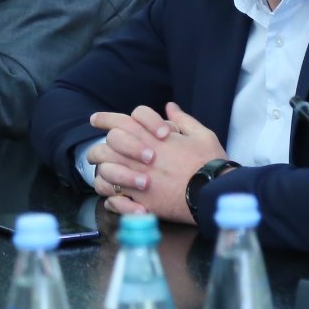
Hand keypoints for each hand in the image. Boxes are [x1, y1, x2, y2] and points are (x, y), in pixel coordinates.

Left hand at [88, 103, 225, 223]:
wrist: (212, 192)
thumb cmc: (210, 163)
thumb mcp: (201, 134)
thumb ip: (182, 120)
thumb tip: (170, 107)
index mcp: (153, 138)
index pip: (122, 121)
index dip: (106, 119)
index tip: (95, 120)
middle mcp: (141, 157)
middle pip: (106, 147)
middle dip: (98, 147)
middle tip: (96, 151)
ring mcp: (138, 179)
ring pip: (105, 172)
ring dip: (102, 172)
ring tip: (104, 174)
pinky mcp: (140, 201)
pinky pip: (114, 197)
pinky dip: (111, 196)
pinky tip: (115, 196)